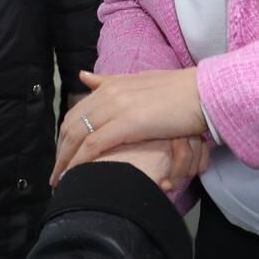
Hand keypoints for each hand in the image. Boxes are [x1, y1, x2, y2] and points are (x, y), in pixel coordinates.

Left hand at [52, 68, 206, 184]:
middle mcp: (108, 93)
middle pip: (72, 126)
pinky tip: (76, 176)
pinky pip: (95, 145)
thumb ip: (110, 82)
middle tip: (56, 175)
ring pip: (79, 136)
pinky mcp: (128, 123)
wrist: (202, 93)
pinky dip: (81, 162)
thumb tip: (84, 76)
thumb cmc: (176, 92)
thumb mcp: (139, 83)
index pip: (75, 113)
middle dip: (60, 153)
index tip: (61, 156)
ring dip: (65, 161)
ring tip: (61, 182)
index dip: (64, 137)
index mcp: (110, 85)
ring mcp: (117, 107)